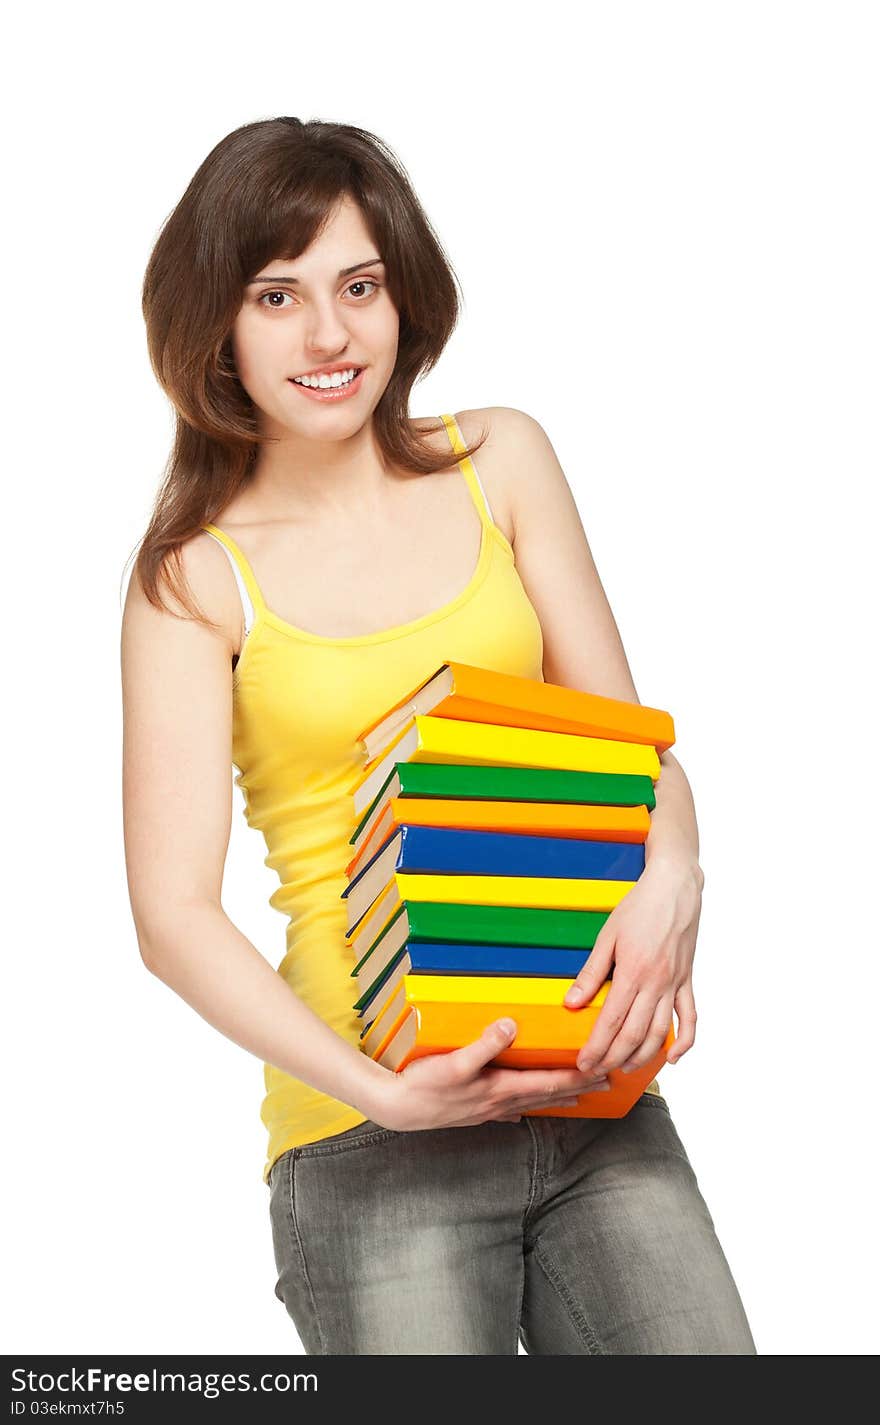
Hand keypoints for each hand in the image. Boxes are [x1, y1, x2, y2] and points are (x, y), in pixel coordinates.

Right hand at [368, 1019, 612, 1131]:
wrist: (398, 1108)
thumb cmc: (425, 1084)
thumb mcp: (454, 1061)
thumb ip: (485, 1043)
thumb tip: (512, 1025)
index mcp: (500, 1088)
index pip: (548, 1082)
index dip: (577, 1077)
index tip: (602, 1072)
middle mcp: (500, 1102)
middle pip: (547, 1095)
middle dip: (577, 1089)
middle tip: (604, 1085)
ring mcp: (488, 1110)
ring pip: (531, 1104)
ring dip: (556, 1099)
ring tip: (577, 1099)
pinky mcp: (474, 1112)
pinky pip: (509, 1110)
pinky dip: (524, 1108)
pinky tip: (522, 1112)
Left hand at [562, 857, 702, 1076]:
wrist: (675, 887)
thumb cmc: (640, 907)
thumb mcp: (608, 936)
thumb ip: (591, 973)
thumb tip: (572, 1002)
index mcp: (633, 972)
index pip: (611, 1021)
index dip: (596, 1047)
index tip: (583, 1063)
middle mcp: (657, 983)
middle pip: (635, 1034)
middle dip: (613, 1058)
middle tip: (596, 1072)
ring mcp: (675, 984)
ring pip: (661, 1033)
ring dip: (642, 1056)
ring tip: (624, 1069)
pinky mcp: (687, 981)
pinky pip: (690, 1018)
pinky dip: (685, 1042)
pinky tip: (672, 1058)